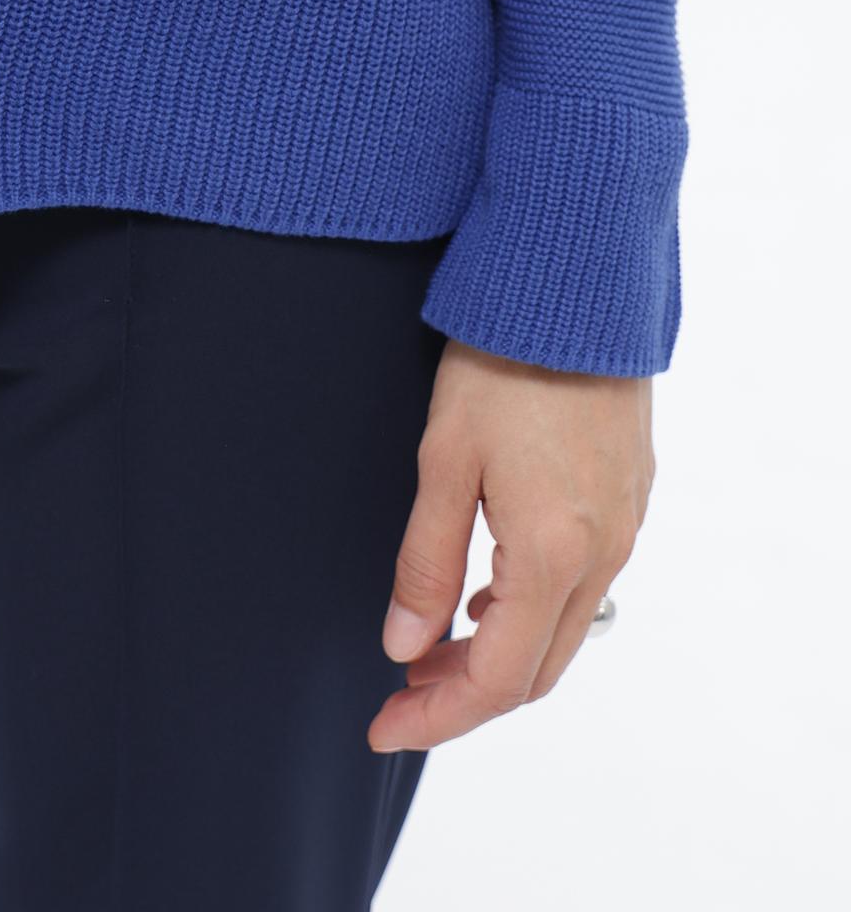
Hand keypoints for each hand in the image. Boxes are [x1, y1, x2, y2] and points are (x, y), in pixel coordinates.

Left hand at [367, 340, 653, 751]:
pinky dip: (532, 609)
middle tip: (399, 692)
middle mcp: (603, 552)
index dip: (437, 717)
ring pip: (564, 630)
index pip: (496, 679)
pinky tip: (487, 588)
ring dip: (499, 652)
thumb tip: (404, 647)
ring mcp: (625, 525)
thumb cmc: (502, 362)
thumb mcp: (443, 461)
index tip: (383, 728)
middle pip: (537, 669)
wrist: (575, 285)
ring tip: (431, 642)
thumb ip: (425, 563)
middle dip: (464, 693)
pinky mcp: (630, 494)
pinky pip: (586, 584)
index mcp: (553, 555)